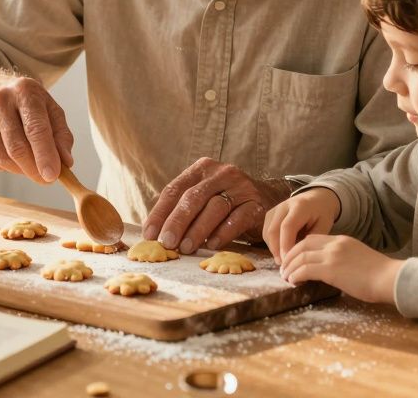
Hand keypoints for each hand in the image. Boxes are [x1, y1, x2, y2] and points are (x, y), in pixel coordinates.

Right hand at [0, 70, 73, 183]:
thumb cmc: (28, 105)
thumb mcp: (51, 110)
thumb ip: (62, 136)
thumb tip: (66, 163)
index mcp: (25, 91)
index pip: (35, 128)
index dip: (45, 155)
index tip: (53, 176)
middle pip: (17, 147)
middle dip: (34, 169)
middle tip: (47, 180)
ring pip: (4, 158)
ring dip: (22, 170)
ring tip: (32, 165)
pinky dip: (8, 167)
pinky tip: (15, 158)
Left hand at [141, 157, 275, 254]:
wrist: (268, 198)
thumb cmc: (226, 202)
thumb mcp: (203, 197)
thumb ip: (181, 209)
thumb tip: (154, 234)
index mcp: (202, 169)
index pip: (175, 189)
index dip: (160, 213)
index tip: (149, 234)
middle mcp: (222, 173)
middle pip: (193, 197)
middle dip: (177, 222)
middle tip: (166, 243)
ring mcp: (241, 187)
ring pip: (215, 208)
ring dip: (197, 230)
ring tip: (186, 248)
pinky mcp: (257, 204)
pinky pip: (238, 219)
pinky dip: (223, 233)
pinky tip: (211, 245)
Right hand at [263, 188, 340, 265]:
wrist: (316, 199)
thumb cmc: (322, 214)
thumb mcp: (324, 226)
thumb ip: (312, 240)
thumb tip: (299, 259)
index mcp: (299, 206)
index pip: (287, 227)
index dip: (285, 245)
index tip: (288, 261)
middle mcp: (283, 206)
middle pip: (273, 230)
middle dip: (277, 250)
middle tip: (284, 266)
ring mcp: (274, 210)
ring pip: (267, 233)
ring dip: (273, 249)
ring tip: (284, 261)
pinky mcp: (269, 215)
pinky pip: (267, 233)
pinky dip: (272, 245)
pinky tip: (281, 252)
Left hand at [279, 234, 401, 303]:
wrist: (390, 279)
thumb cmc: (380, 275)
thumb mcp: (358, 259)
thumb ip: (343, 259)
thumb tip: (332, 270)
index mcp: (342, 240)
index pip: (313, 239)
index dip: (299, 248)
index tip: (293, 259)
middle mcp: (335, 245)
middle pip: (302, 245)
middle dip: (289, 256)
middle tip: (284, 268)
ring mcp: (332, 256)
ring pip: (300, 257)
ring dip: (289, 267)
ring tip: (285, 277)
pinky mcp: (331, 270)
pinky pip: (304, 269)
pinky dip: (295, 275)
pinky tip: (293, 281)